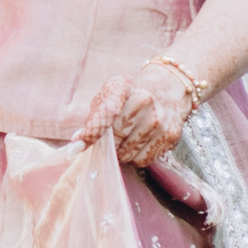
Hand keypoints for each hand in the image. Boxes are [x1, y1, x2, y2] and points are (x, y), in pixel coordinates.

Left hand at [75, 51, 208, 166]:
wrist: (169, 88)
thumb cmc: (132, 94)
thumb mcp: (110, 93)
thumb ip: (95, 115)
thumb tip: (77, 142)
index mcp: (124, 87)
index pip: (106, 112)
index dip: (91, 132)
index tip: (76, 147)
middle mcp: (144, 102)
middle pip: (115, 140)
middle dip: (107, 144)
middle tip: (111, 137)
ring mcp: (159, 120)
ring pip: (128, 155)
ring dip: (122, 152)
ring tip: (127, 138)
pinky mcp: (171, 136)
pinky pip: (144, 160)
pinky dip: (136, 157)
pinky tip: (140, 142)